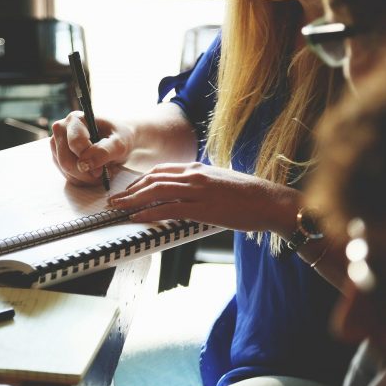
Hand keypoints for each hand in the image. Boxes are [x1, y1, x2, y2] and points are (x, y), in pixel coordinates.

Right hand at [49, 111, 133, 185]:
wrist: (117, 140)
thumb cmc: (119, 137)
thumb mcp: (119, 143)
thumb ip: (104, 151)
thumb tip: (84, 164)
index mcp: (75, 119)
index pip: (75, 144)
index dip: (89, 159)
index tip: (102, 169)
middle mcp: (61, 129)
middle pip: (66, 161)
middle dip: (86, 173)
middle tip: (103, 173)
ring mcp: (57, 144)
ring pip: (66, 171)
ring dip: (86, 177)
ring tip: (101, 171)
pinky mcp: (58, 157)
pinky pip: (67, 176)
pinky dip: (82, 179)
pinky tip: (93, 172)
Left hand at [108, 162, 298, 232]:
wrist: (270, 201)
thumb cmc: (249, 196)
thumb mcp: (220, 182)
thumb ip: (201, 184)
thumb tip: (187, 193)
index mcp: (198, 168)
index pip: (160, 170)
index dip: (140, 180)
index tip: (129, 189)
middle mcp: (194, 175)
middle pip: (153, 179)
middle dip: (130, 190)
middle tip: (115, 199)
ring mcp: (197, 190)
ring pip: (156, 191)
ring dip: (133, 200)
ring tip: (118, 208)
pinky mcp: (202, 207)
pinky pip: (169, 209)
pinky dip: (149, 212)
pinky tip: (137, 217)